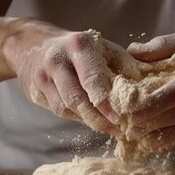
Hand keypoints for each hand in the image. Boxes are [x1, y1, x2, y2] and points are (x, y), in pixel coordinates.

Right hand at [3, 25, 121, 135]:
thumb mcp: (102, 47)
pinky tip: (94, 123)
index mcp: (78, 45)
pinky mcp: (35, 92)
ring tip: (112, 130)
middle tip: (120, 130)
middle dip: (100, 117)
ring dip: (91, 121)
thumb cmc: (78, 48)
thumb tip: (144, 91)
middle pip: (78, 98)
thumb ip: (123, 65)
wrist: (30, 44)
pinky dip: (79, 119)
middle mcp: (57, 60)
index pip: (93, 79)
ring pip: (67, 108)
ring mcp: (43, 77)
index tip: (125, 118)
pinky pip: (59, 110)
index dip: (108, 102)